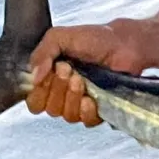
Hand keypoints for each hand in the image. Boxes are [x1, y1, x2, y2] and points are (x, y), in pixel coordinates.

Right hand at [26, 22, 151, 127]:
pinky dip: (86, 110)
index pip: (34, 99)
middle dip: (57, 89)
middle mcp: (63, 94)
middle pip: (48, 109)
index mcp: (50, 79)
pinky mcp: (98, 111)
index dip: (39, 90)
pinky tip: (91, 98)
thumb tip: (34, 76)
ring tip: (81, 79)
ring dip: (72, 97)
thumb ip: (42, 52)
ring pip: (66, 115)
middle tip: (69, 70)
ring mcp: (80, 104)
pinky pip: (85, 121)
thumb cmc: (95, 39)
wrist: (124, 44)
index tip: (52, 70)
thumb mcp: (60, 37)